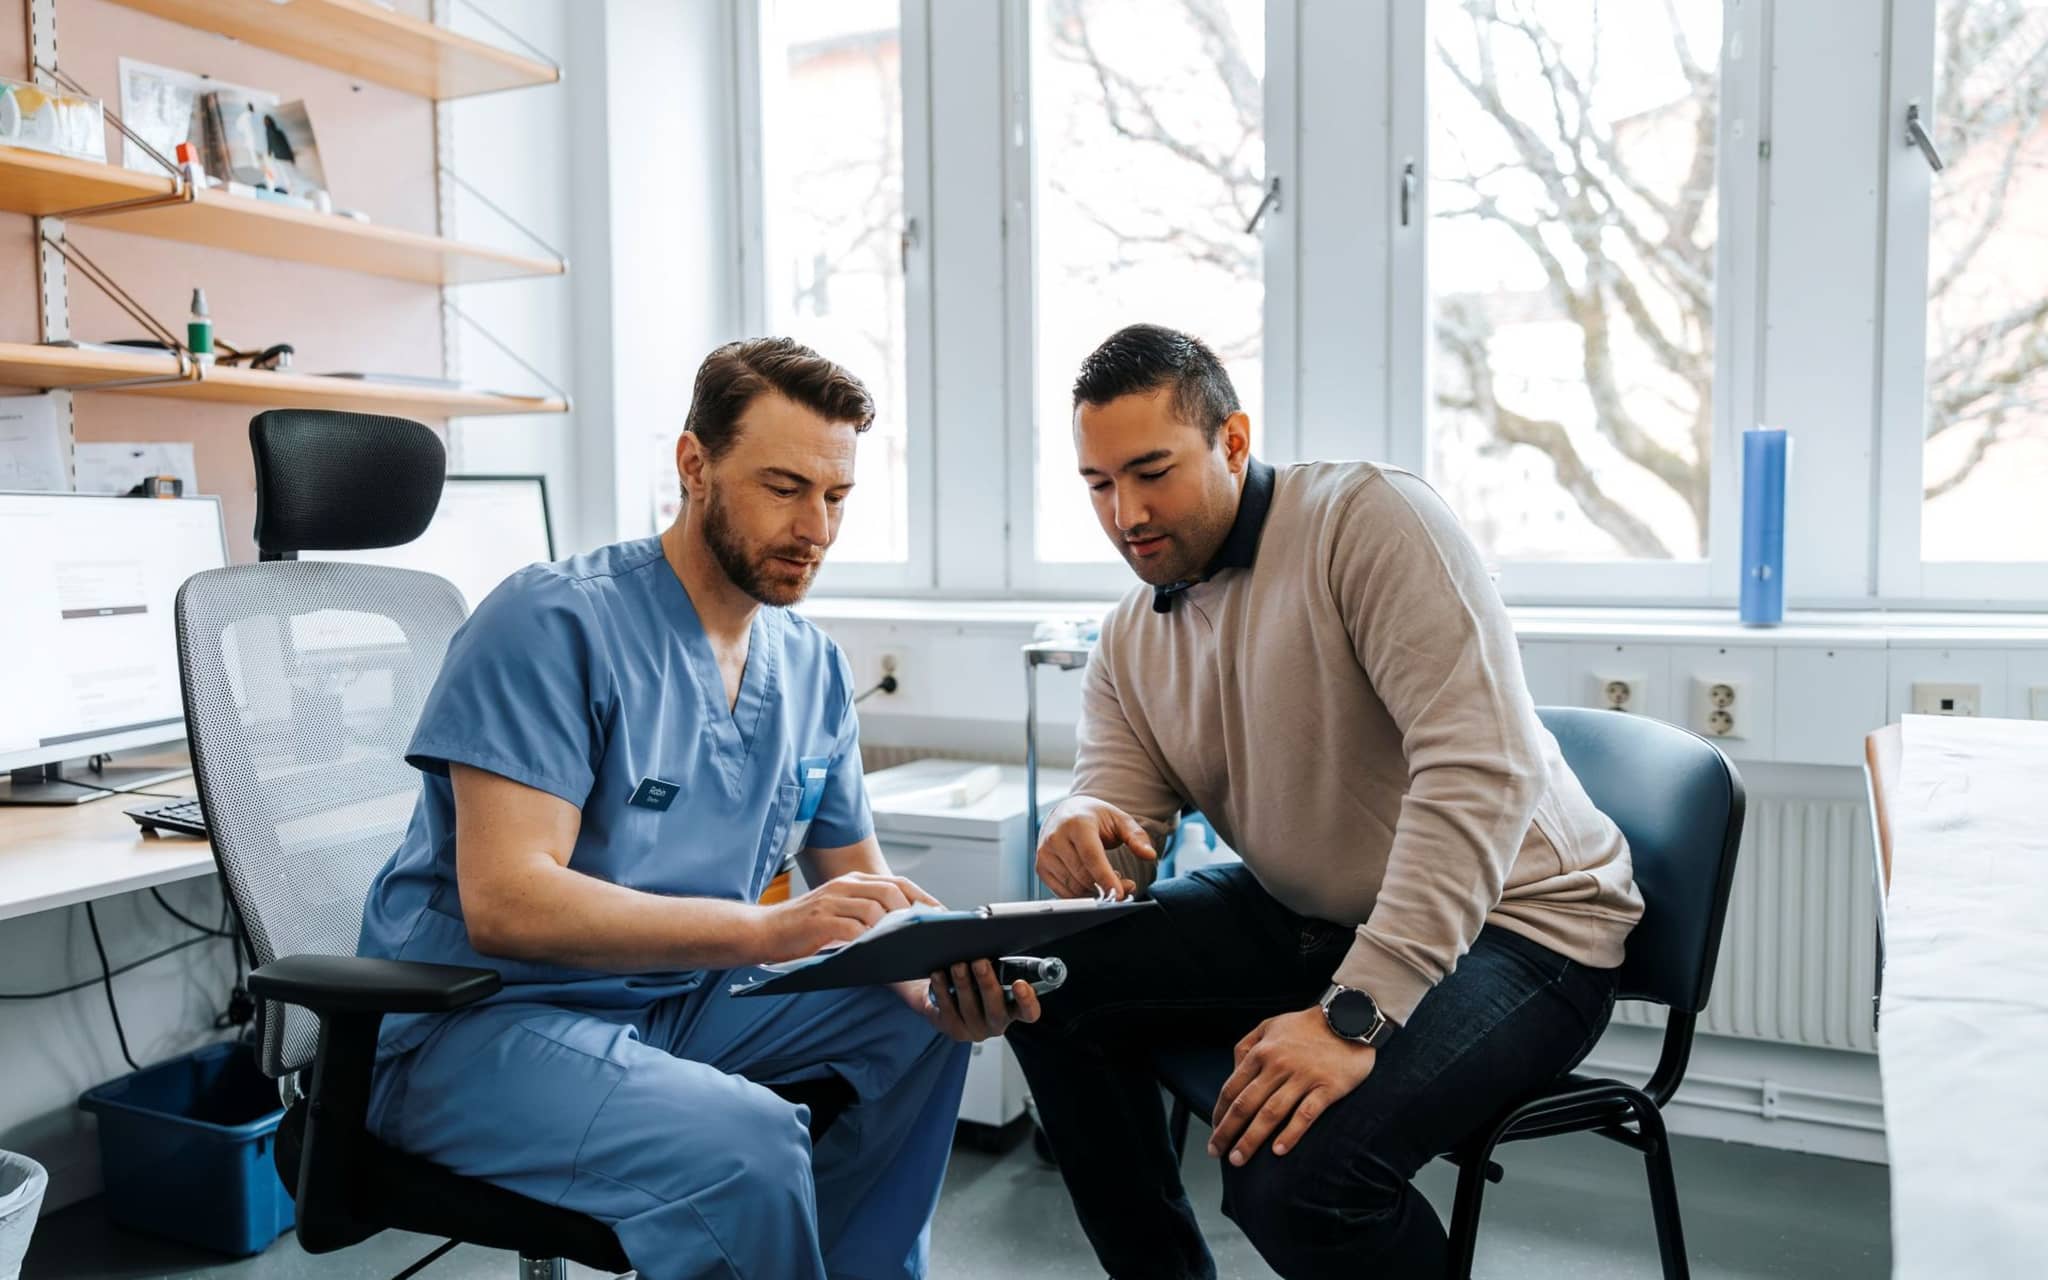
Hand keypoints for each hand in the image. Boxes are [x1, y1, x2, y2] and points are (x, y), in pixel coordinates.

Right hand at [755, 872, 940, 963]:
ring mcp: (831, 901)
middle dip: (913, 912)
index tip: (942, 915)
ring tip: (909, 945)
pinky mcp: (820, 920)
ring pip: (875, 908)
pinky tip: (880, 953)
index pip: (897, 882)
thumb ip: (865, 915)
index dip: (923, 897)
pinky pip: (854, 929)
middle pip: (891, 891)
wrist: (763, 932)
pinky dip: (870, 940)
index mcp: (852, 882)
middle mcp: (844, 886)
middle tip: (928, 934)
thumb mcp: (838, 913)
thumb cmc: (804, 929)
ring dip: (894, 928)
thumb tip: (904, 929)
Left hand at [900, 959, 1042, 1041]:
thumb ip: (999, 966)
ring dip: (963, 985)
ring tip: (958, 965)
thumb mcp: (994, 973)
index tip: (1020, 984)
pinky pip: (947, 1011)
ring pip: (970, 1010)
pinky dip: (942, 991)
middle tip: (980, 962)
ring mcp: (975, 1030)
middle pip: (996, 1011)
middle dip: (987, 984)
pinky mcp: (954, 1030)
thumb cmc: (977, 980)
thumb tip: (992, 940)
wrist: (949, 997)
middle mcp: (997, 1024)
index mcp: (1014, 1010)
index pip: (1029, 1012)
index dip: (1027, 1000)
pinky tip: (938, 976)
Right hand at [1036, 796, 1156, 897]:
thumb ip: (1137, 836)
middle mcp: (1056, 837)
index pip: (1091, 856)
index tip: (1120, 893)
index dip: (1106, 878)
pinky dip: (1081, 893)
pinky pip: (1063, 892)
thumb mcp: (1119, 820)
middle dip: (1106, 886)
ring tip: (1107, 878)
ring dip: (1095, 891)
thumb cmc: (1095, 817)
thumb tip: (1149, 855)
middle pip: (1083, 875)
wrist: (1066, 812)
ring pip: (1073, 887)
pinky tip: (1091, 882)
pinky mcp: (1040, 867)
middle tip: (1126, 884)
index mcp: (1077, 823)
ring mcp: (1045, 853)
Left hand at [1208, 1008, 1376, 1165]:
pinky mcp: (1327, 1087)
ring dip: (1251, 1139)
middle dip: (1227, 1132)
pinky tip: (1278, 1151)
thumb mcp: (1269, 1026)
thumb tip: (1232, 1072)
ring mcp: (1303, 1077)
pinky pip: (1305, 1115)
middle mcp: (1278, 1065)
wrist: (1350, 1016)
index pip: (1232, 1089)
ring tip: (1239, 1159)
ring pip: (1270, 1114)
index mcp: (1262, 1052)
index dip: (1219, 1113)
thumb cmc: (1307, 1025)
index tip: (1214, 1131)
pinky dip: (1291, 1134)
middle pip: (1246, 1105)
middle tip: (1216, 1152)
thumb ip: (1247, 1047)